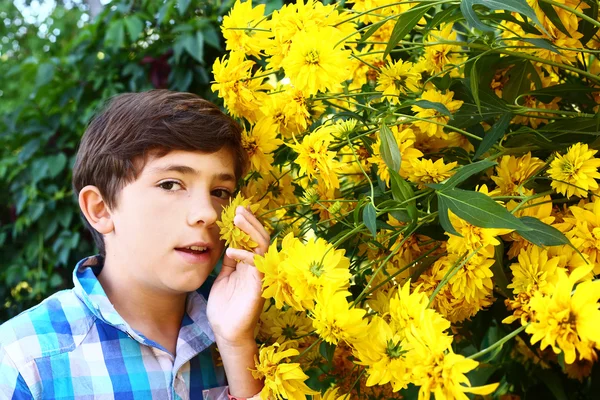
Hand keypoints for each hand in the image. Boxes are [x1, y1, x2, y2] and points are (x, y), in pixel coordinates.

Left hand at [206, 206, 268, 345]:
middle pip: (261, 237)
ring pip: (263, 246)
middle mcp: (258, 267)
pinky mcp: (259, 286)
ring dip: (251, 230)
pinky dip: (245, 255)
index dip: (247, 223)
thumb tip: (227, 240)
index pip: (252, 238)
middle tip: (239, 208)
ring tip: (238, 218)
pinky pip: (257, 264)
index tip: (238, 208)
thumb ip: (229, 260)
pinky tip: (230, 251)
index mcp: (250, 264)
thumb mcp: (224, 276)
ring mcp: (261, 275)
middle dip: (251, 221)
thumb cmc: (225, 306)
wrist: (226, 332)